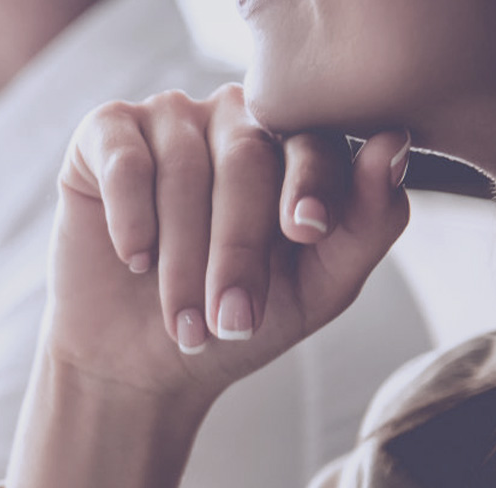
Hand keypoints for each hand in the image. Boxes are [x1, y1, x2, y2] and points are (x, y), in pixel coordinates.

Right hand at [47, 84, 410, 403]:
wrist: (140, 361)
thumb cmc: (235, 319)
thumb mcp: (318, 286)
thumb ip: (367, 222)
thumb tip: (392, 144)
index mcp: (295, 144)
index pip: (313, 143)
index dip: (311, 185)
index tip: (306, 232)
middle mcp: (234, 117)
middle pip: (246, 158)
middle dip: (238, 249)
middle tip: (231, 321)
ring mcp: (168, 118)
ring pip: (183, 165)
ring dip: (182, 254)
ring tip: (182, 319)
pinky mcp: (104, 133)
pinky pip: (125, 159)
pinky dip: (131, 215)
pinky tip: (134, 259)